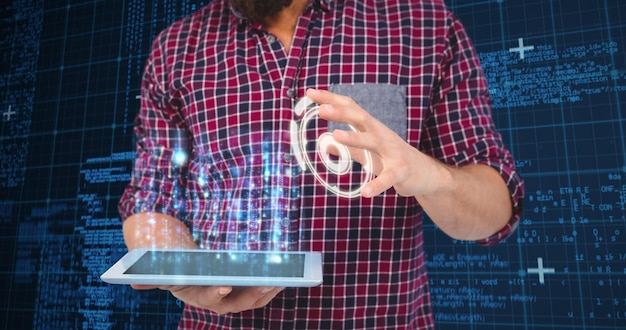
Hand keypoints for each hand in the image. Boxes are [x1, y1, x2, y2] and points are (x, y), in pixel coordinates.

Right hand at [131, 284, 283, 313]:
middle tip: (268, 281)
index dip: (215, 293)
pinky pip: (260, 293)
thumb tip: (135, 282)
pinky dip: (272, 286)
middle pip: (237, 302)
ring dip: (269, 290)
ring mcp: (232, 299)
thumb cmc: (175, 268)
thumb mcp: (162, 270)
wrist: (185, 272)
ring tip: (285, 277)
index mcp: (196, 296)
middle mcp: (217, 301)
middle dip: (253, 292)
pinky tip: (286, 274)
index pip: (207, 297)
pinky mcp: (243, 292)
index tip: (225, 285)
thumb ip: (151, 277)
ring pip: (253, 299)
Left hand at [306, 88, 446, 198]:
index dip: (331, 100)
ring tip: (336, 136)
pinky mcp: (401, 172)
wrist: (426, 173)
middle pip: (361, 118)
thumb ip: (347, 148)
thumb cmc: (393, 159)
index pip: (351, 108)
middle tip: (321, 109)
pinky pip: (388, 178)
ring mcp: (393, 152)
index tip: (310, 93)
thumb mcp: (367, 153)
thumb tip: (323, 143)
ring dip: (354, 138)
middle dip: (341, 113)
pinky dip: (377, 184)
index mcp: (372, 128)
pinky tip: (366, 192)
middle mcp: (382, 135)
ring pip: (373, 141)